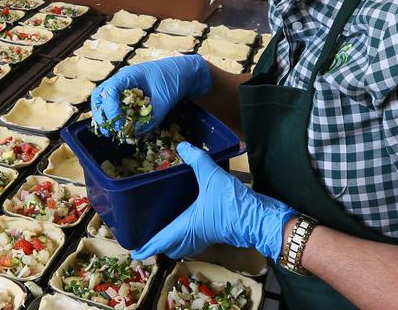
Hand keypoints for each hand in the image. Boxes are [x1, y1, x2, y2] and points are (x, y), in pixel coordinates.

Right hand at [90, 54, 210, 138]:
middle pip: (101, 95)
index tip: (119, 124)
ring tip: (111, 132)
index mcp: (129, 75)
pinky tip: (121, 127)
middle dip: (101, 114)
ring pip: (105, 99)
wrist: (186, 72)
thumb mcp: (164, 100)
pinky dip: (115, 115)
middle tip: (108, 131)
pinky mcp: (131, 93)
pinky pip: (116, 103)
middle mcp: (123, 80)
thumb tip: (135, 134)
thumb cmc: (175, 80)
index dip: (110, 109)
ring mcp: (125, 86)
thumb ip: (151, 118)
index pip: (109, 91)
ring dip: (106, 116)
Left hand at [133, 142, 296, 260]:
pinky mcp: (220, 228)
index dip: (148, 247)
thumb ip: (197, 160)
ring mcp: (209, 233)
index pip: (163, 240)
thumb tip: (182, 146)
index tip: (134, 252)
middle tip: (148, 237)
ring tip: (165, 229)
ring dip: (176, 239)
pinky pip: (199, 235)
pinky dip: (190, 231)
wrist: (262, 218)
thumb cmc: (233, 202)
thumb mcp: (212, 176)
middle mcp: (196, 233)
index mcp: (188, 226)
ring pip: (187, 241)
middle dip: (161, 244)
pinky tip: (191, 217)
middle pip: (173, 245)